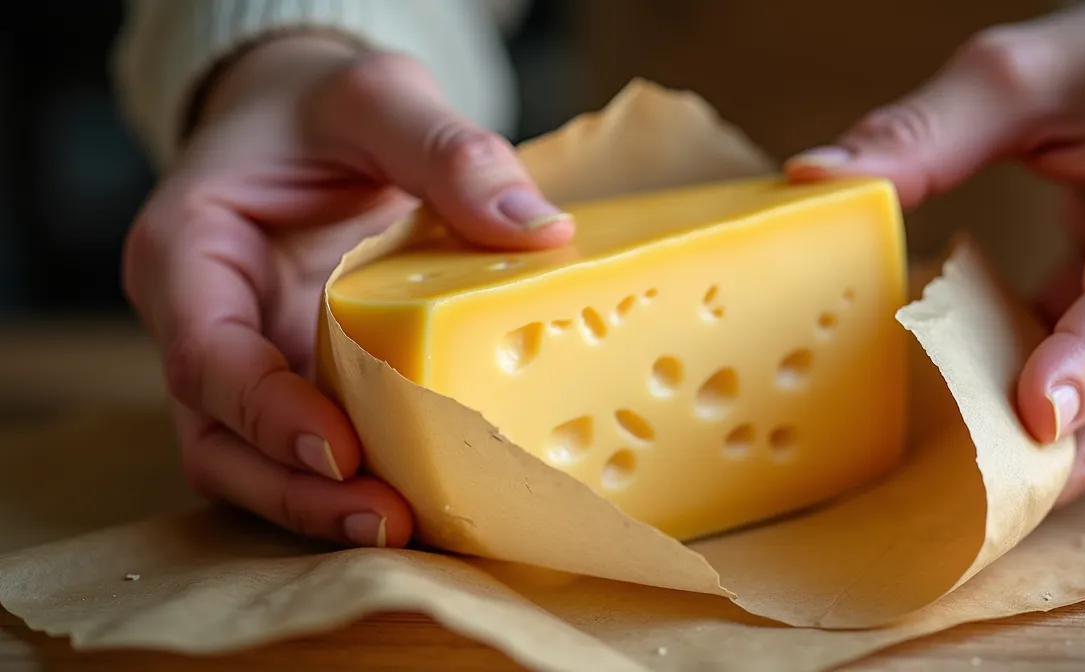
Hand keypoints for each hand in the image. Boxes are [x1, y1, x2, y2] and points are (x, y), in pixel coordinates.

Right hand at [122, 34, 572, 546]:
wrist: (312, 122)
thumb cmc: (325, 103)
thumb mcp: (381, 96)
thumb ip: (448, 152)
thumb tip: (540, 232)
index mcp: (189, 250)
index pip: (204, 354)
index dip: (264, 412)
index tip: (338, 448)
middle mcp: (205, 321)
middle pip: (220, 438)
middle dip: (297, 489)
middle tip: (389, 520)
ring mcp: (249, 362)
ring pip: (256, 463)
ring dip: (323, 505)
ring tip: (412, 527)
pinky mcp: (297, 381)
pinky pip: (311, 446)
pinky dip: (357, 478)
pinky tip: (426, 494)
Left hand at [785, 0, 1084, 502]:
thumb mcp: (1024, 76)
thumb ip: (921, 135)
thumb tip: (816, 182)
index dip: (1077, 372)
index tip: (1023, 414)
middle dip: (1008, 430)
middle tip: (902, 434)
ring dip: (1022, 443)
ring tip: (931, 423)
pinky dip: (1050, 432)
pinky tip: (983, 407)